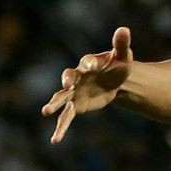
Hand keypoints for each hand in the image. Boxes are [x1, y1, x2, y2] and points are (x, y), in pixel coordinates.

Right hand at [42, 26, 134, 143]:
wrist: (115, 81)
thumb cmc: (117, 65)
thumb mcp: (123, 56)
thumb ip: (121, 44)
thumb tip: (124, 30)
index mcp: (89, 63)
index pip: (86, 62)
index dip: (89, 63)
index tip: (92, 66)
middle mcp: (77, 77)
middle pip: (68, 77)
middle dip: (67, 80)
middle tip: (67, 84)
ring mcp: (74, 92)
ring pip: (62, 98)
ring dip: (54, 104)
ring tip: (46, 111)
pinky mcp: (76, 106)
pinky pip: (66, 117)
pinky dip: (61, 128)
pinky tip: (55, 140)